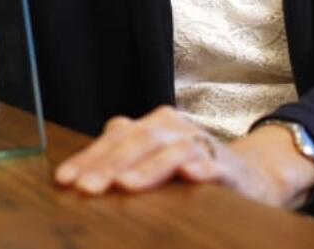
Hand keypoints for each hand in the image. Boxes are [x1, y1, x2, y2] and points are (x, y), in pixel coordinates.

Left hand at [53, 106, 313, 208]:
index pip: (113, 139)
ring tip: (126, 185)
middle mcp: (171, 128)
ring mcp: (199, 143)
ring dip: (147, 169)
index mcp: (150, 126)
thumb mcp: (152, 161)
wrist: (248, 173)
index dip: (88, 158)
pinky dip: (201, 169)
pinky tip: (191, 177)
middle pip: (136, 142)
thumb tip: (78, 178)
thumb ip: (122, 163)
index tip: (65, 180)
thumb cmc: (189, 168)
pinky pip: (212, 164)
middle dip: (108, 166)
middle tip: (87, 187)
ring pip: (169, 150)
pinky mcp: (225, 164)